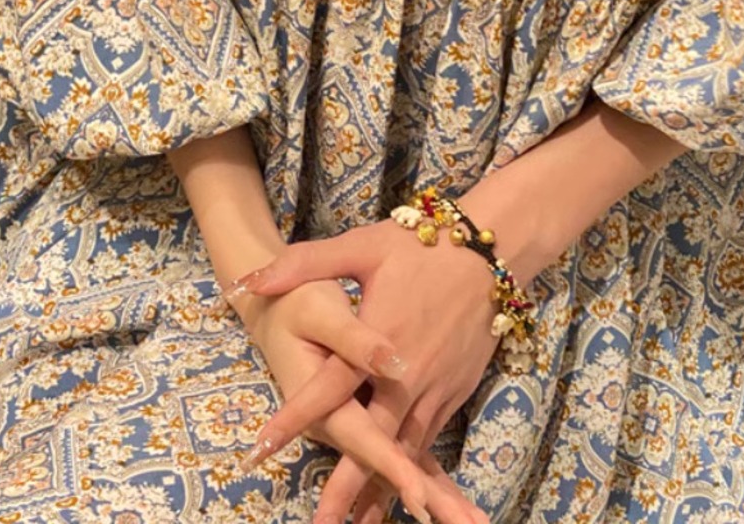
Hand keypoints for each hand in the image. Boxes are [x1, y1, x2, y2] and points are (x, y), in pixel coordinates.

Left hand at [236, 223, 497, 523]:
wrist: (493, 250)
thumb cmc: (423, 247)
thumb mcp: (362, 246)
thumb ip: (305, 263)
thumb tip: (251, 278)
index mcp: (380, 338)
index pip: (328, 387)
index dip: (294, 417)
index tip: (262, 447)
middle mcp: (408, 376)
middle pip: (372, 440)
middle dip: (346, 486)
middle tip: (322, 523)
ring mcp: (436, 388)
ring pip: (406, 451)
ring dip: (383, 490)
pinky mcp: (455, 392)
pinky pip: (429, 440)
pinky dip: (413, 470)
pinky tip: (403, 493)